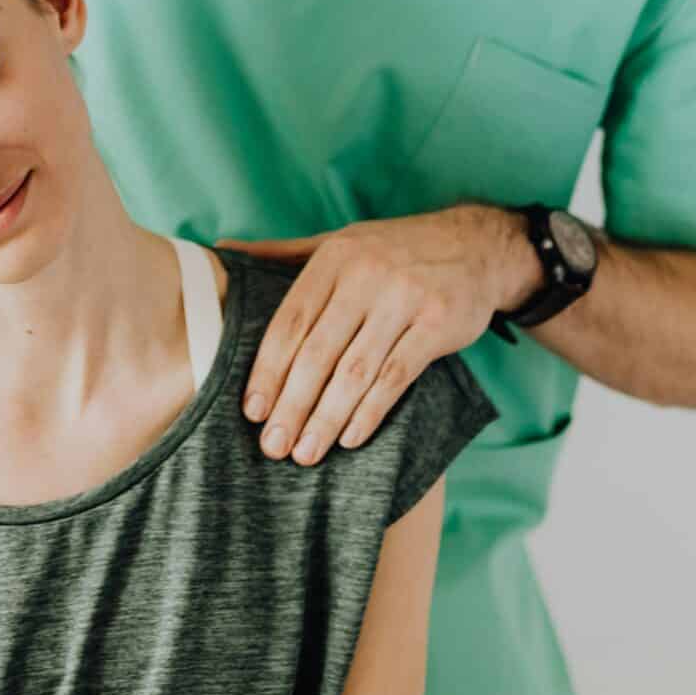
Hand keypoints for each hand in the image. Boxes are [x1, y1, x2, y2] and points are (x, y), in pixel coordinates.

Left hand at [213, 208, 532, 464]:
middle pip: (317, 352)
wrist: (476, 244)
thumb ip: (281, 253)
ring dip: (326, 418)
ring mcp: (403, 298)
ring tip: (306, 452)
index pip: (290, 322)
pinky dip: (371, 411)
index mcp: (334, 258)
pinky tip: (351, 438)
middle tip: (273, 446)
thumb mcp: (338, 241)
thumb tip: (220, 251)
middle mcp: (365, 274)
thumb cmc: (394, 250)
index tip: (252, 411)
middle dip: (291, 405)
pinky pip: (396, 376)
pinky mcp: (437, 323)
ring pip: (354, 370)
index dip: (267, 369)